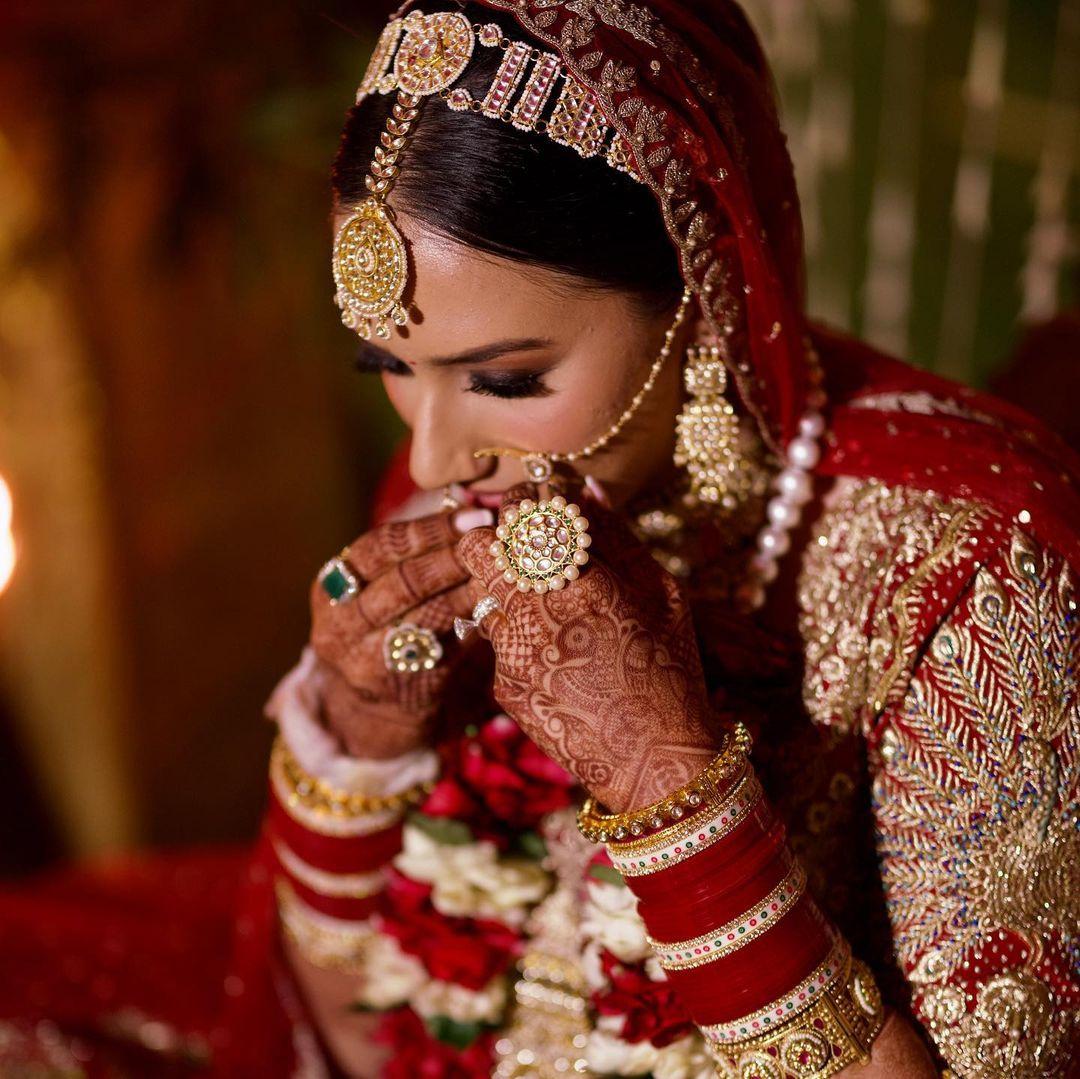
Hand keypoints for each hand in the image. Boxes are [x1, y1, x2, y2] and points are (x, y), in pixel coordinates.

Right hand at [310, 509, 490, 758]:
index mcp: (331, 589)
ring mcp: (368, 661)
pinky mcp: (403, 687)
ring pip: (428, 615)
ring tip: (503, 568)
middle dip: (453, 557)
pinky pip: (448, 647)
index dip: (428, 529)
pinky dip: (474, 622)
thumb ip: (409, 557)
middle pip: (403, 582)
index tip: (471, 515)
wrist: (373, 708)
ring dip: (470, 588)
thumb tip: (471, 512)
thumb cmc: (384, 628)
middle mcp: (341, 626)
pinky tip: (498, 604)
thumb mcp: (376, 593)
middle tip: (492, 540)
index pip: (379, 547)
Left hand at [457, 484, 720, 811]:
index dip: (522, 502)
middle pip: (479, 547)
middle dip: (496, 538)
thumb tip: (585, 487)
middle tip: (519, 545)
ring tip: (539, 597)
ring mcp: (512, 652)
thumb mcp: (662, 594)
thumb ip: (618, 537)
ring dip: (501, 584)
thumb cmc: (671, 669)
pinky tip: (553, 650)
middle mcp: (536, 613)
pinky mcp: (502, 684)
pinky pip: (494, 639)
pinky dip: (515, 632)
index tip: (534, 505)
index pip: (522, 514)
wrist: (653, 760)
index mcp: (582, 581)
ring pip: (480, 592)